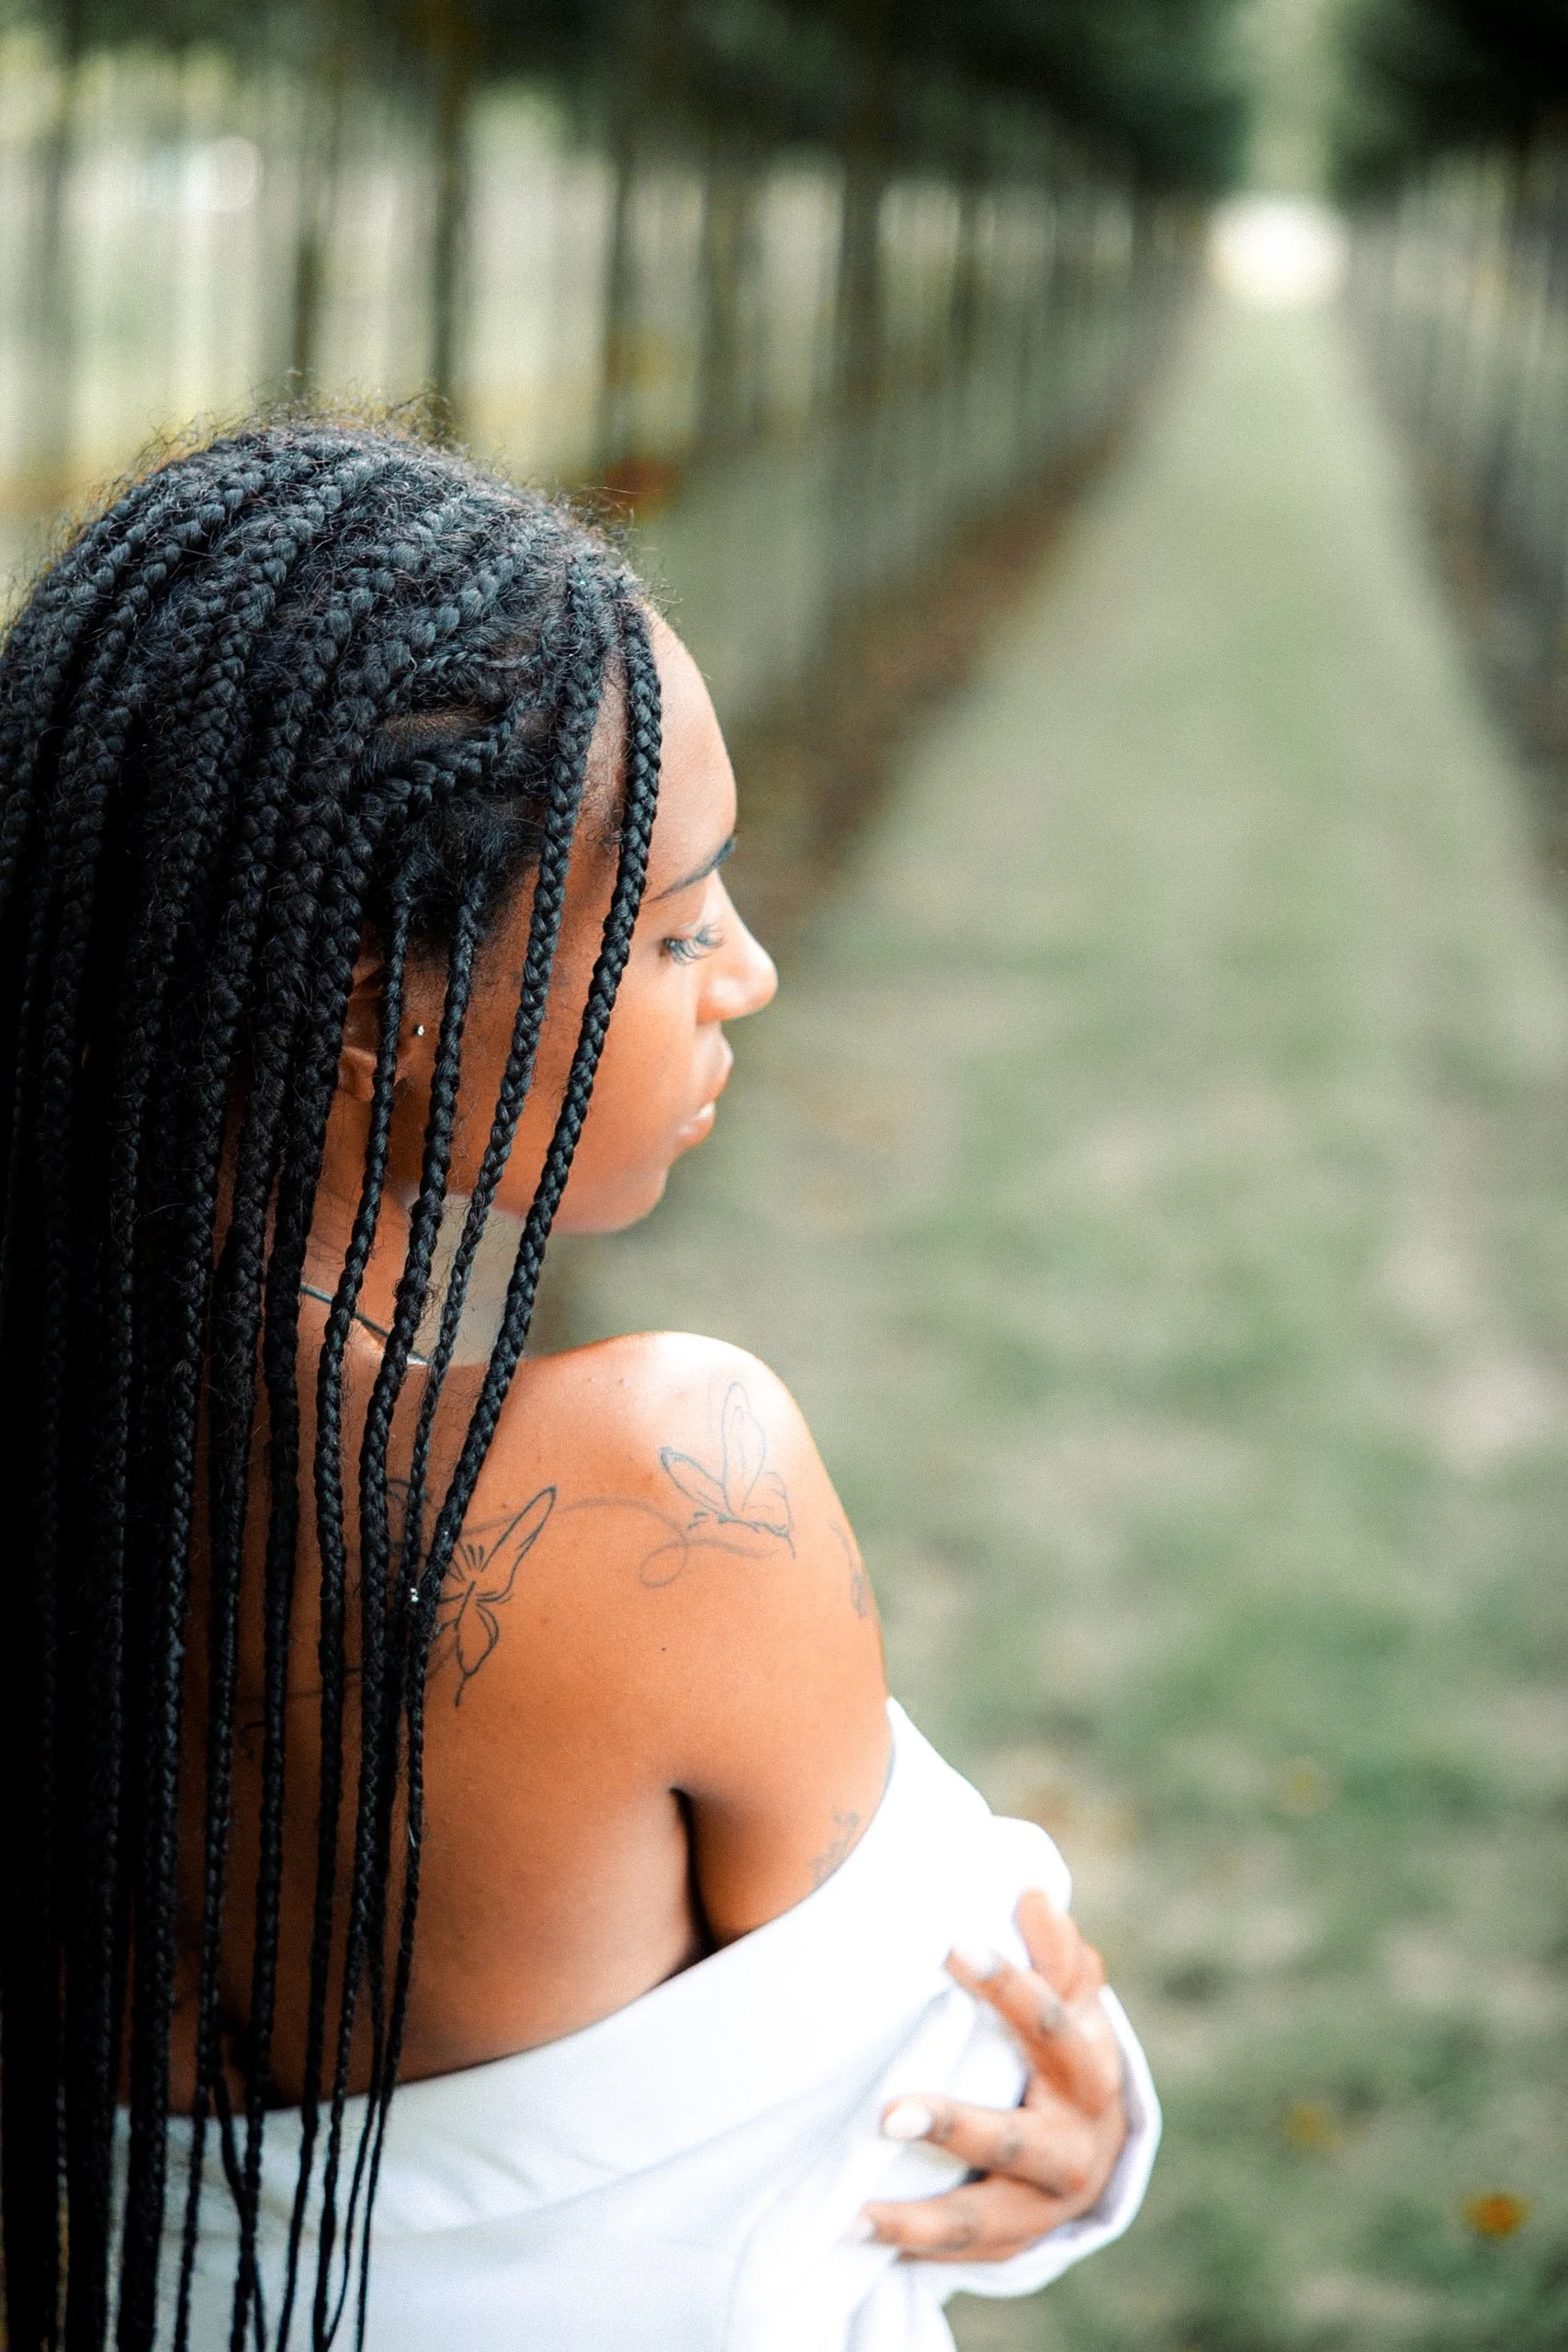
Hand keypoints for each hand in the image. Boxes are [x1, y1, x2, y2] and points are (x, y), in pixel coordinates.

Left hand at [859, 1889, 1126, 2262]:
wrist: (1097, 2151)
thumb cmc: (1066, 2057)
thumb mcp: (1072, 2008)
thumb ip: (1055, 1955)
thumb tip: (1034, 1893)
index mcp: (1090, 2074)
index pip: (1051, 2025)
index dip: (1007, 1986)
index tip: (951, 1947)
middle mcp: (1074, 2148)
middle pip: (1013, 2140)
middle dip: (953, 2128)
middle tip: (886, 2112)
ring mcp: (1045, 2208)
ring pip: (981, 2219)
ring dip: (916, 2216)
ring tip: (853, 2209)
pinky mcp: (1014, 2245)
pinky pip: (960, 2254)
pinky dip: (910, 2246)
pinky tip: (852, 2231)